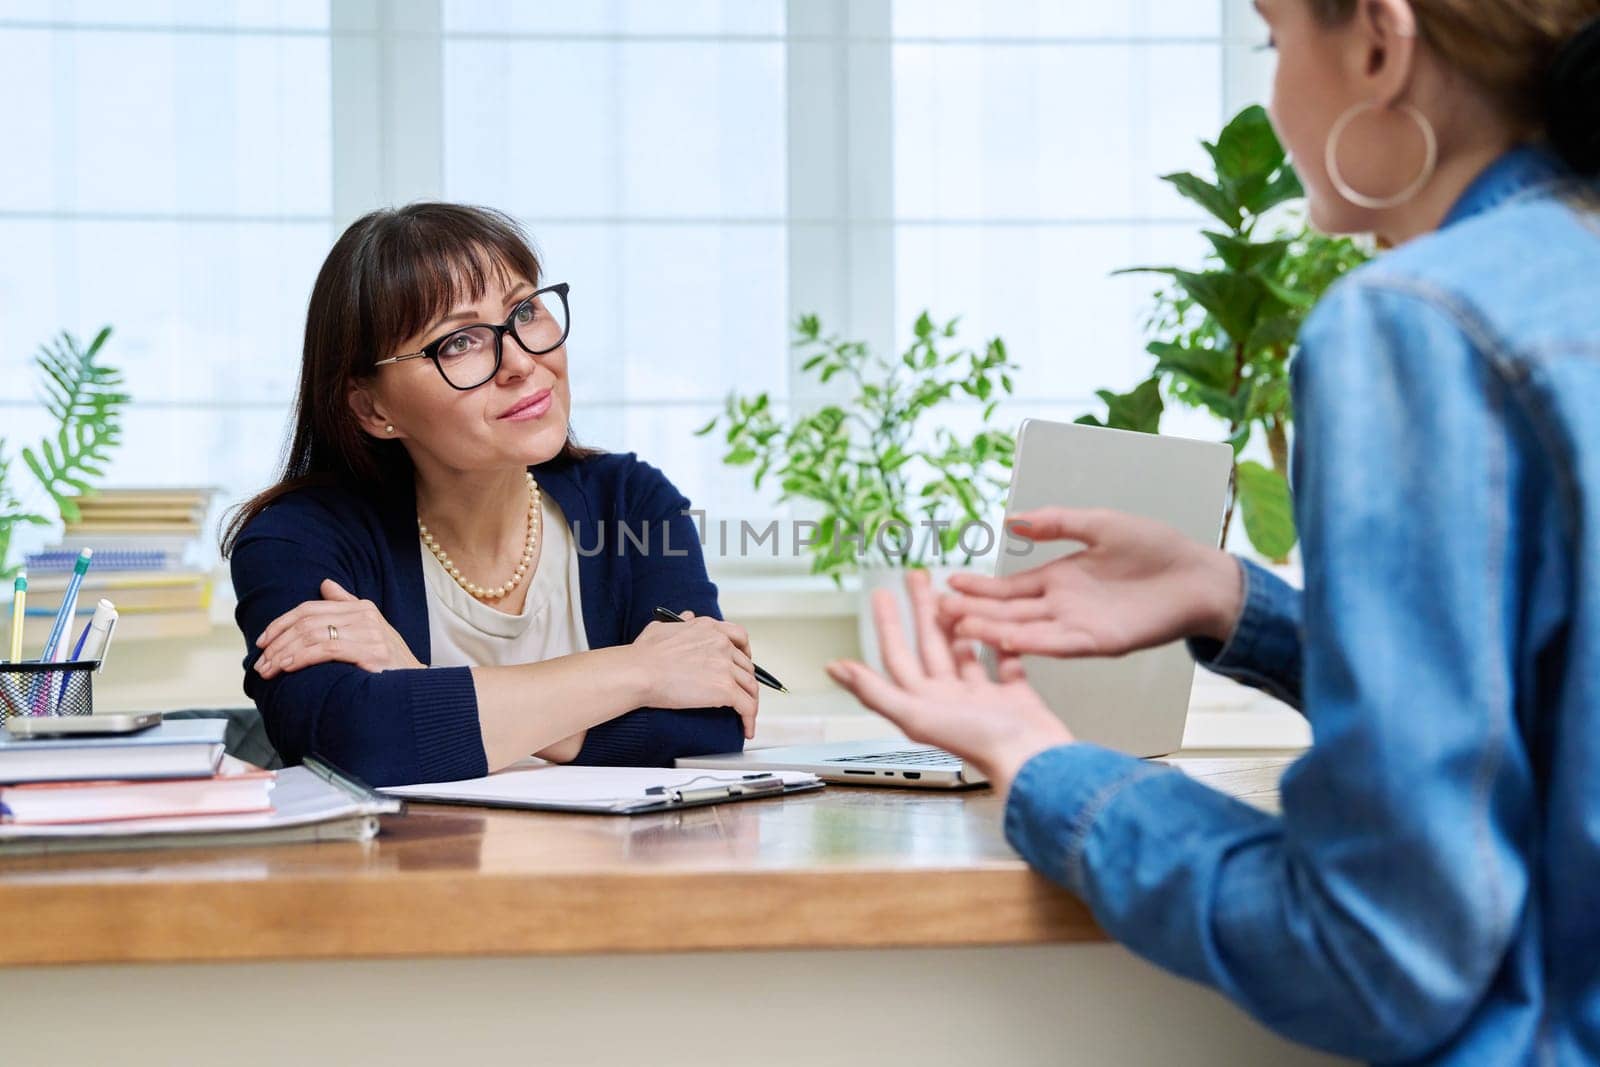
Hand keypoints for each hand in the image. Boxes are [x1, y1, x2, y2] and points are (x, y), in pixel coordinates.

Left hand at [254, 579, 423, 678]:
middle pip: (307, 621)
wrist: (417, 688)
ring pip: (312, 635)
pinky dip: (301, 658)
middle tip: (260, 663)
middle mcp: (365, 615)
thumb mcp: (369, 630)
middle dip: (277, 642)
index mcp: (362, 607)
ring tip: (268, 670)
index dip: (281, 623)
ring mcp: (370, 633)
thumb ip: (345, 607)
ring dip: (283, 653)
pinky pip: (326, 649)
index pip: (310, 608)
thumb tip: (325, 584)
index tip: (262, 642)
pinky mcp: (371, 652)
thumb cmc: (390, 663)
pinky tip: (287, 668)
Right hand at [630, 610, 758, 738]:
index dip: (746, 653)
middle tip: (741, 695)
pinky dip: (750, 720)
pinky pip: (747, 707)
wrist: (638, 672)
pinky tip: (746, 729)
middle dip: (745, 682)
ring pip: (750, 687)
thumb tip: (688, 616)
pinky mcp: (725, 689)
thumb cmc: (643, 655)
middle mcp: (721, 643)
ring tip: (745, 716)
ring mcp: (725, 666)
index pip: (739, 637)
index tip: (743, 663)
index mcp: (708, 628)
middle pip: (746, 666)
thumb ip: (681, 621)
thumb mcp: (663, 627)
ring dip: (750, 702)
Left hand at [825, 569, 1072, 797]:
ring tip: (953, 594)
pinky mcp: (1015, 696)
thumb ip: (875, 692)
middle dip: (922, 611)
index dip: (888, 625)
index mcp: (923, 703)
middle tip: (918, 577)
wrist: (1033, 760)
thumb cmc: (979, 743)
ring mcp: (982, 698)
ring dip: (957, 623)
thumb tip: (835, 670)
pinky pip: (1005, 662)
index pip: (897, 656)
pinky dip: (1001, 642)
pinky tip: (998, 623)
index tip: (883, 594)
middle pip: (929, 647)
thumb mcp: (917, 715)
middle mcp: (949, 699)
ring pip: (964, 651)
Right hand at [939, 507, 1243, 658]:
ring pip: (1024, 631)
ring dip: (991, 630)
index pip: (1009, 588)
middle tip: (936, 611)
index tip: (946, 584)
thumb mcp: (1099, 523)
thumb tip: (1012, 518)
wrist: (1198, 576)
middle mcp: (1061, 606)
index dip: (978, 588)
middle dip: (972, 611)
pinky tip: (1003, 640)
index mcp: (1058, 578)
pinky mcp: (1098, 642)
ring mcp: (1077, 626)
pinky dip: (1029, 644)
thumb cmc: (1155, 548)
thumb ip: (1057, 522)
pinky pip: (1056, 644)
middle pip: (1008, 611)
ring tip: (958, 627)